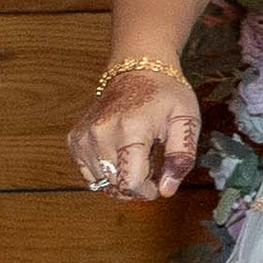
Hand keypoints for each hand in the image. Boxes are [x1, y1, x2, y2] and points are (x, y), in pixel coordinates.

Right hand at [68, 64, 201, 201]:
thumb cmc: (166, 94)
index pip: (130, 182)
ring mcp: (84, 137)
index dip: (146, 192)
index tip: (158, 185)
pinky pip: (89, 173)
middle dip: (136, 186)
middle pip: (114, 185)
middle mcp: (100, 133)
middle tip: (152, 166)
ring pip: (101, 182)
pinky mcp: (75, 140)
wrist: (138, 70)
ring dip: (121, 180)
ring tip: (138, 157)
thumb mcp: (187, 121)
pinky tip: (121, 156)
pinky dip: (106, 173)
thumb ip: (181, 157)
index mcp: (130, 129)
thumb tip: (167, 190)